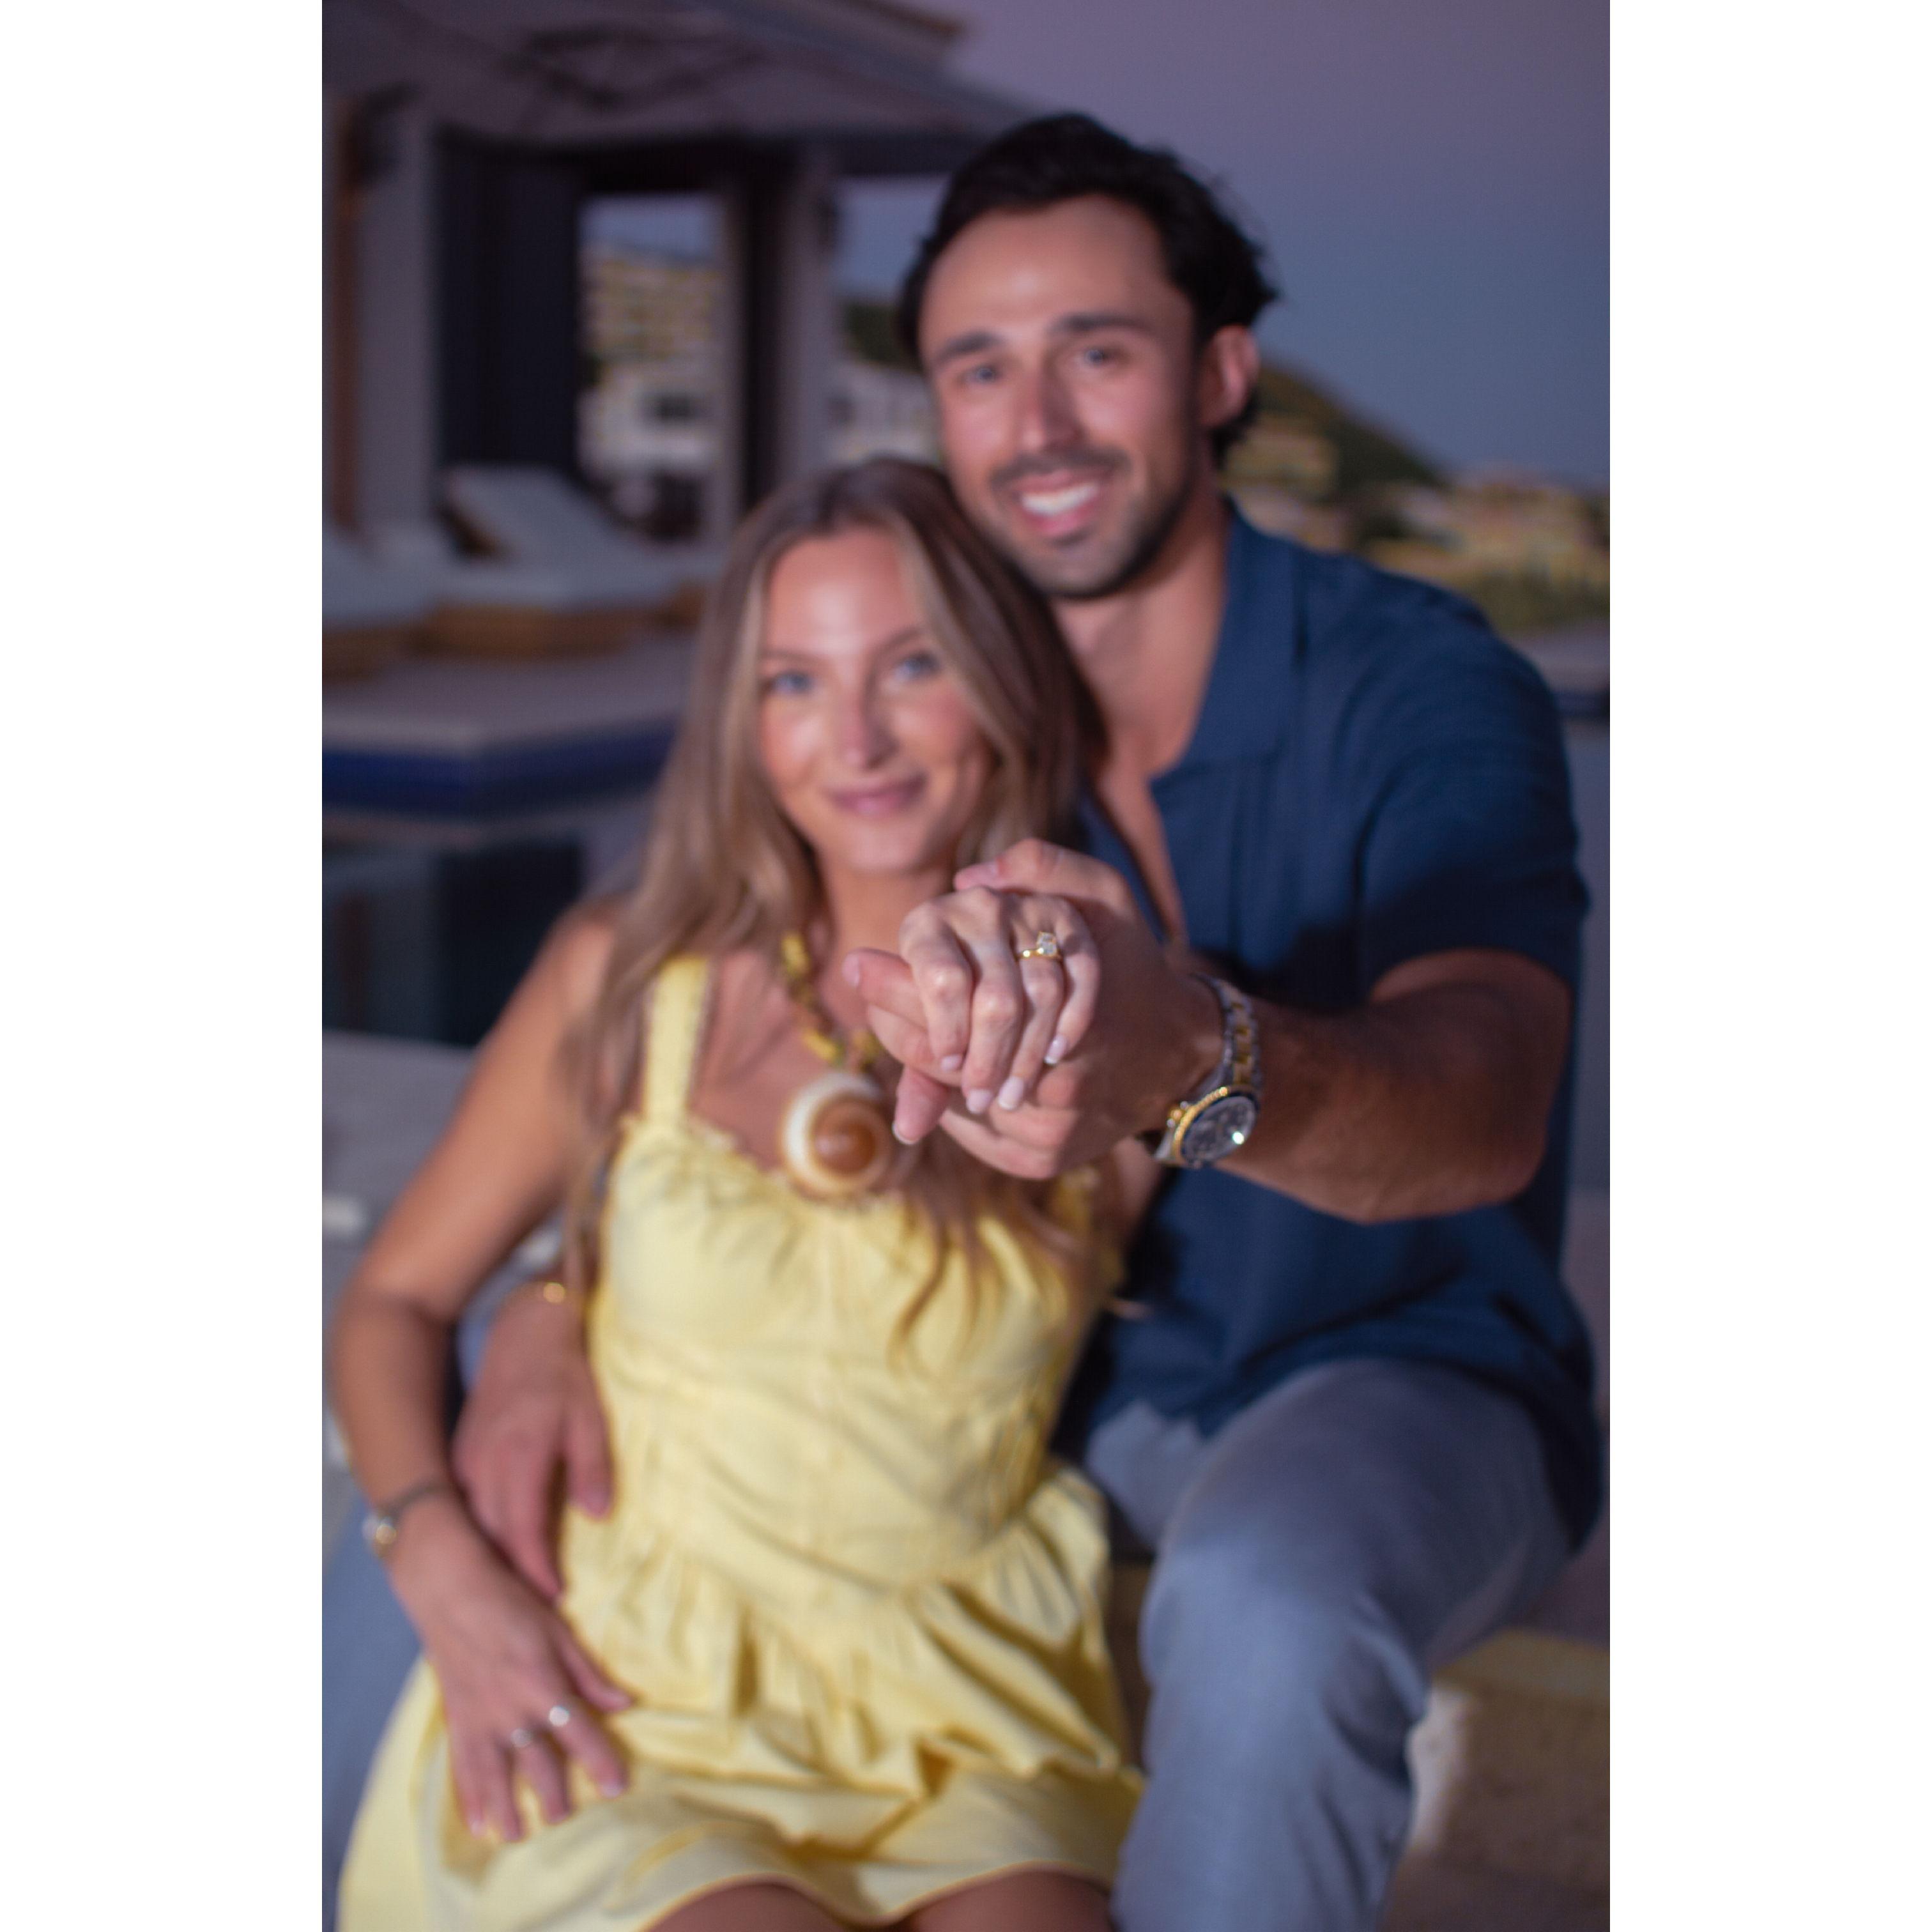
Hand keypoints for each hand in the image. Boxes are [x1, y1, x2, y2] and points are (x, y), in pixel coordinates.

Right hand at [389, 1499, 631, 1840]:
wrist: (451, 1592)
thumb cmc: (511, 1604)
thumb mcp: (559, 1632)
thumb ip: (590, 1673)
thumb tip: (625, 1703)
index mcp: (544, 1685)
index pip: (580, 1733)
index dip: (600, 1762)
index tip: (616, 1788)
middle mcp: (512, 1710)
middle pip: (539, 1764)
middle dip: (554, 1795)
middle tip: (565, 1816)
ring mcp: (481, 1718)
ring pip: (497, 1775)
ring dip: (508, 1808)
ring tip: (520, 1835)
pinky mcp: (457, 1718)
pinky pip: (463, 1766)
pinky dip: (469, 1797)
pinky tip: (475, 1823)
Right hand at [452, 1284, 611, 1600]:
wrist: (523, 1335)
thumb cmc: (564, 1377)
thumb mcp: (591, 1419)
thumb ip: (593, 1468)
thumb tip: (597, 1516)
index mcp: (519, 1456)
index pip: (521, 1531)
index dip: (536, 1571)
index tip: (555, 1598)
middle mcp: (483, 1465)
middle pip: (491, 1539)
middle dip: (513, 1579)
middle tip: (539, 1612)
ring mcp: (466, 1462)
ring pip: (474, 1527)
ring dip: (495, 1561)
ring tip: (521, 1593)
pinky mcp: (460, 1458)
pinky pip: (467, 1509)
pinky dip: (483, 1535)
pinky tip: (500, 1553)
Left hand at [847, 841, 1222, 1178]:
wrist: (1181, 1057)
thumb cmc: (1134, 969)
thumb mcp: (1104, 899)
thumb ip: (1046, 867)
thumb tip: (969, 880)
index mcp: (1046, 1014)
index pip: (942, 997)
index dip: (893, 986)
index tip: (859, 964)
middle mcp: (1045, 1073)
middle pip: (938, 1057)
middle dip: (906, 1031)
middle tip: (886, 1004)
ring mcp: (1045, 1123)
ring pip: (952, 1101)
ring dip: (933, 1074)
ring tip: (930, 1049)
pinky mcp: (1045, 1158)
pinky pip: (976, 1137)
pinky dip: (961, 1113)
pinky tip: (964, 1085)